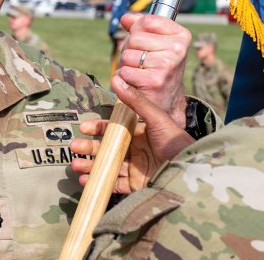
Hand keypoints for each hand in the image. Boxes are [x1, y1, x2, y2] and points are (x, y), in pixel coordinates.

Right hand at [70, 77, 194, 192]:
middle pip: (106, 148)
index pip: (113, 129)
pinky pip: (114, 184)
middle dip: (89, 148)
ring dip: (90, 166)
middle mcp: (135, 150)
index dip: (97, 128)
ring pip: (107, 166)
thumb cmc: (175, 141)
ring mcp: (135, 168)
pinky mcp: (137, 185)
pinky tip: (87, 180)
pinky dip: (100, 182)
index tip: (83, 127)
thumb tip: (117, 79)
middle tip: (74, 147)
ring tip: (75, 166)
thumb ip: (136, 100)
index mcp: (139, 133)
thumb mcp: (156, 117)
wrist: (190, 168)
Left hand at [116, 13, 190, 125]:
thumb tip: (125, 18)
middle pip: (134, 38)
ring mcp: (167, 65)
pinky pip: (124, 72)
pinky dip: (122, 78)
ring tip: (138, 72)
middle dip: (130, 50)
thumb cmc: (159, 67)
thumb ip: (140, 26)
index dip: (137, 31)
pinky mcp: (154, 81)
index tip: (145, 43)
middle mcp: (178, 49)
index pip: (147, 21)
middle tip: (141, 62)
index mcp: (181, 35)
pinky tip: (134, 82)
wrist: (166, 100)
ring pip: (127, 55)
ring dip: (126, 65)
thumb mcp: (155, 42)